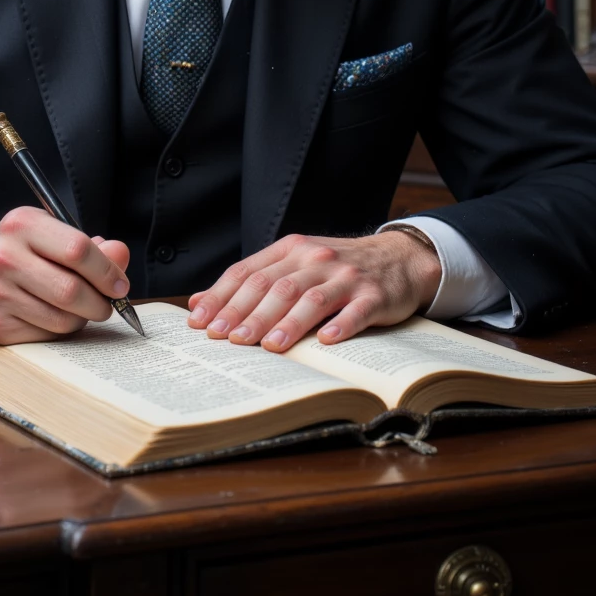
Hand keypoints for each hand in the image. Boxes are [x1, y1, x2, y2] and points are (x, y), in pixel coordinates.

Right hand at [0, 208, 130, 347]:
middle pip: (71, 289)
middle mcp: (3, 257)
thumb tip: (119, 254)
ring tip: (80, 309)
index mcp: (21, 225)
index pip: (77, 249)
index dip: (107, 270)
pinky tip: (53, 317)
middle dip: (100, 302)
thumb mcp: (48, 236)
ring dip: (82, 318)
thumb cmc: (19, 254)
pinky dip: (59, 331)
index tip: (119, 284)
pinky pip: (45, 336)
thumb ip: (88, 246)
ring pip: (62, 318)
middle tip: (108, 303)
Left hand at [186, 231, 441, 352]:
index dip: (223, 298)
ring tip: (269, 346)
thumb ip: (251, 280)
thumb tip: (197, 303)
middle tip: (230, 340)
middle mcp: (316, 258)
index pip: (248, 272)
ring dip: (288, 323)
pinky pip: (356, 312)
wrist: (398, 259)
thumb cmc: (336, 268)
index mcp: (291, 249)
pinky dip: (341, 326)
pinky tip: (325, 342)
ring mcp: (346, 276)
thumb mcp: (294, 265)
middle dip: (249, 314)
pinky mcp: (374, 295)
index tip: (201, 323)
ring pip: (311, 299)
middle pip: (276, 286)